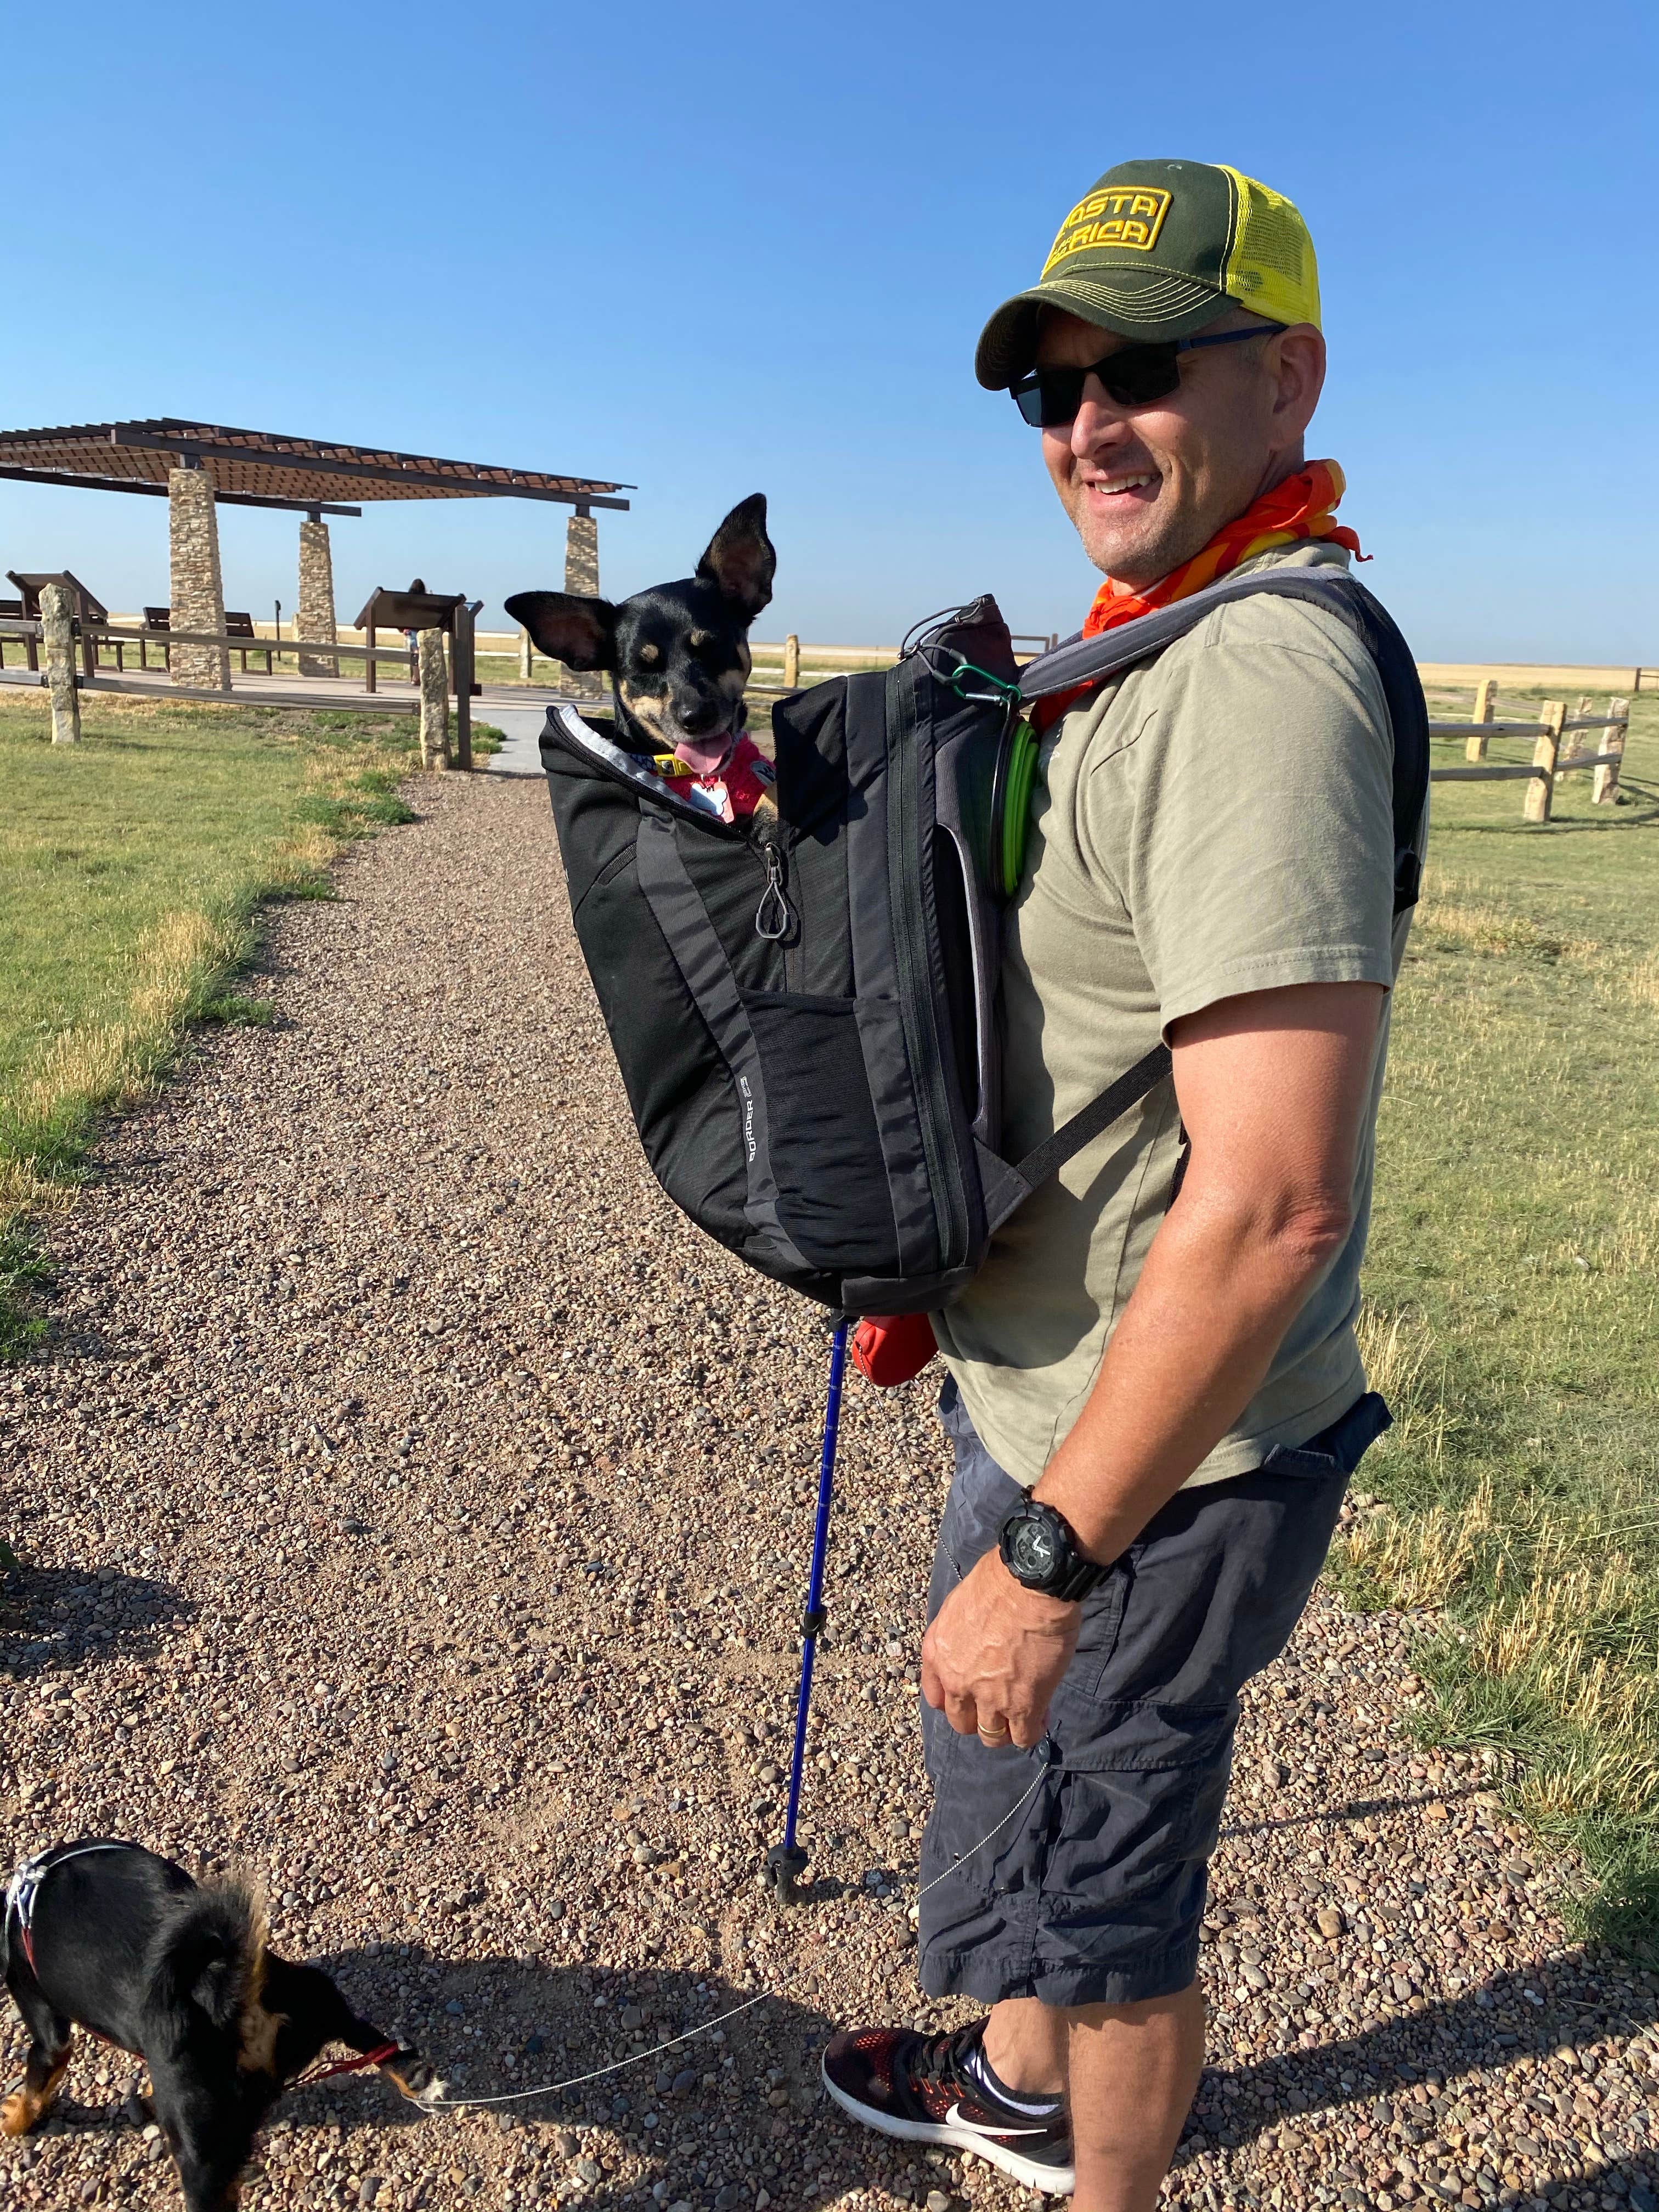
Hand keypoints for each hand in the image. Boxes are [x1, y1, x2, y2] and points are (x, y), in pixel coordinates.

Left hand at [920, 1547, 1080, 1748]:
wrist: (1029, 1583)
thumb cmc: (999, 1580)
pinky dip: (1032, 1731)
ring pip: (990, 1736)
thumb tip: (978, 1642)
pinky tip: (1041, 1717)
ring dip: (1005, 1729)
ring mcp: (988, 1698)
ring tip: (1021, 1715)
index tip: (972, 1693)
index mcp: (938, 1653)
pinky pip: (1023, 1737)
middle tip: (999, 1703)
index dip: (956, 1698)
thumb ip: (962, 1634)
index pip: (935, 1696)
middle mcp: (957, 1680)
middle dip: (979, 1717)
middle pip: (961, 1721)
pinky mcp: (1022, 1706)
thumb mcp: (961, 1605)